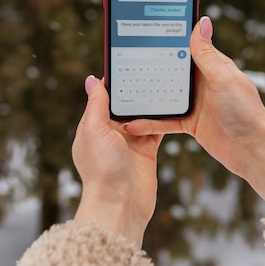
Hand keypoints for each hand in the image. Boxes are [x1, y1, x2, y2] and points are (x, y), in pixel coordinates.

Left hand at [72, 75, 161, 247]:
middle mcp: (111, 133)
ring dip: (150, 102)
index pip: (103, 97)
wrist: (121, 204)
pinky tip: (171, 104)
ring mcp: (130, 142)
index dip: (113, 81)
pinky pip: (156, 128)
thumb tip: (93, 80)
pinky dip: (163, 118)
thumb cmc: (103, 170)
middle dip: (134, 89)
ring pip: (142, 114)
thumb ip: (96, 105)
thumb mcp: (95, 131)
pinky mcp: (146, 150)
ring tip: (162, 80)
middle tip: (149, 66)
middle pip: (124, 104)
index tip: (125, 61)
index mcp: (94, 126)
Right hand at [124, 17, 264, 204]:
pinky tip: (132, 124)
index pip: (186, 46)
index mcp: (212, 65)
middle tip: (122, 60)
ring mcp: (195, 102)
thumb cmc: (245, 111)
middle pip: (170, 70)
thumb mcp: (223, 78)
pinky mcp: (190, 123)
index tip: (144, 30)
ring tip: (121, 93)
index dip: (167, 38)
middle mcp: (202, 82)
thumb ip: (207, 53)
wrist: (253, 149)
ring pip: (164, 95)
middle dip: (149, 66)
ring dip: (145, 95)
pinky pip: (165, 120)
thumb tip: (202, 20)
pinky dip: (150, 122)